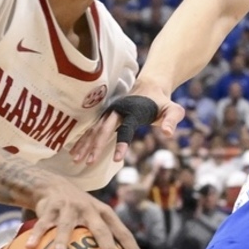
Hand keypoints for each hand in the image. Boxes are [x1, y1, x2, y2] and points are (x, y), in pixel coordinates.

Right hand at [24, 175, 146, 248]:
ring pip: (66, 228)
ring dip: (62, 245)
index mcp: (104, 214)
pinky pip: (42, 225)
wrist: (53, 184)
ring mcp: (70, 209)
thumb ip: (101, 240)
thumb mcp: (93, 218)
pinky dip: (36, 236)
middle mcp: (90, 210)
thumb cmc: (78, 210)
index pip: (123, 233)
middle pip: (102, 232)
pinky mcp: (50, 208)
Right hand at [69, 80, 185, 164]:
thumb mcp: (173, 109)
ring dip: (85, 144)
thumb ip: (172, 120)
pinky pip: (92, 129)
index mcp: (133, 111)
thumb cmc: (162, 102)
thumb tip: (168, 133)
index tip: (117, 159)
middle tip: (88, 162)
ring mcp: (110, 113)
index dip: (122, 143)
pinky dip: (83, 140)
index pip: (126, 129)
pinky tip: (75, 153)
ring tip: (76, 159)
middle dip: (96, 146)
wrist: (149, 87)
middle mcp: (118, 111)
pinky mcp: (105, 116)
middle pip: (105, 129)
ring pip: (94, 129)